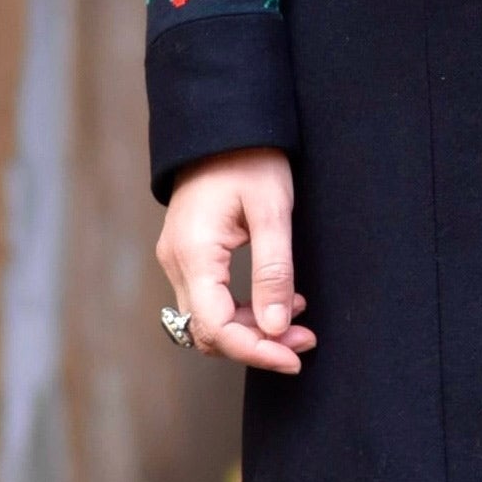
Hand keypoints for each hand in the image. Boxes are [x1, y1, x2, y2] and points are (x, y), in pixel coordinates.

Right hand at [157, 150, 310, 373]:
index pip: (215, 328)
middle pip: (208, 332)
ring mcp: (178, 259)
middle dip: (258, 345)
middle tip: (306, 340)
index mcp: (193, 253)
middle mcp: (176, 262)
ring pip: (209, 320)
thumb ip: (274, 271)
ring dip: (253, 330)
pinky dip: (243, 311)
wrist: (223, 124)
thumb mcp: (272, 211)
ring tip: (301, 323)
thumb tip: (277, 328)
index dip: (255, 351)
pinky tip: (280, 302)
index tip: (294, 357)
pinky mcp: (189, 255)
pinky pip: (210, 300)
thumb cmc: (250, 158)